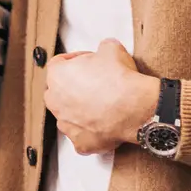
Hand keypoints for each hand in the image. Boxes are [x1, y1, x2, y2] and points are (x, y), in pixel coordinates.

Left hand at [44, 39, 159, 156]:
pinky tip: (104, 125)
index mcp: (57, 76)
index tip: (87, 60)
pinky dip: (91, 132)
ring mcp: (67, 125)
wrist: (135, 108)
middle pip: (59, 91)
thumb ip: (102, 48)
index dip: (75, 59)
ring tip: (101, 105)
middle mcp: (55, 101)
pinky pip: (83, 137)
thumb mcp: (111, 49)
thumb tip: (106, 49)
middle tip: (94, 82)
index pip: (59, 63)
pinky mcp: (81, 143)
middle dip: (74, 86)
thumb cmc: (120, 80)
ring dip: (80, 110)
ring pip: (68, 116)